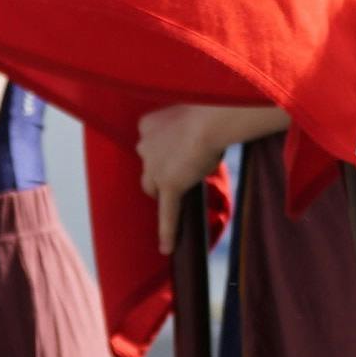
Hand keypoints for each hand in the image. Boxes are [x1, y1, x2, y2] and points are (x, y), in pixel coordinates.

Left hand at [137, 105, 236, 252]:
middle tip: (180, 170)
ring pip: (151, 188)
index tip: (175, 151)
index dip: (162, 151)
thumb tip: (203, 133)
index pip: (149, 144)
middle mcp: (144, 146)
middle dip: (160, 172)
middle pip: (147, 169)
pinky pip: (167, 213)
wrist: (211, 118)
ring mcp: (155, 169)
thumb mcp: (192, 112)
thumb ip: (187, 126)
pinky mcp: (169, 186)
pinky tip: (166, 247)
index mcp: (146, 124)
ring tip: (180, 195)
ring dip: (163, 192)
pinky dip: (166, 231)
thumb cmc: (210, 109)